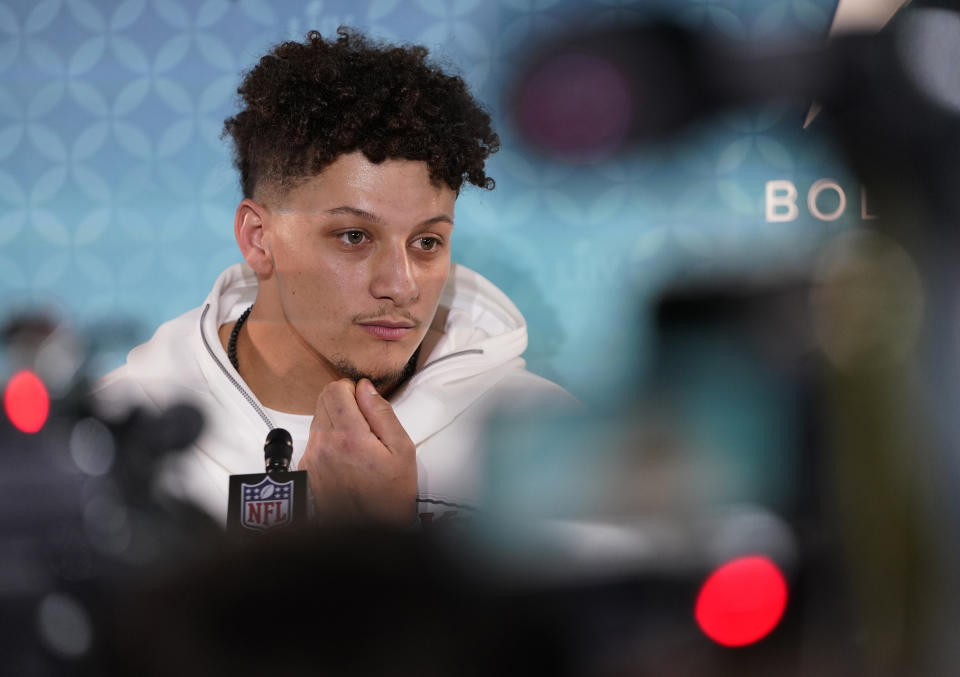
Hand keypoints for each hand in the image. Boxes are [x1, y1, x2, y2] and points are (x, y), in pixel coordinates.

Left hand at [299, 378, 416, 526]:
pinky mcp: (306, 470)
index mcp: (349, 436)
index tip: (364, 400)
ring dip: (335, 421)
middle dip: (343, 402)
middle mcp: (324, 445)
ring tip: (357, 443)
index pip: (335, 389)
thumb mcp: (401, 450)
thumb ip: (382, 413)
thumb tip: (366, 388)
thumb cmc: (390, 495)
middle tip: (364, 422)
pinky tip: (346, 457)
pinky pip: (313, 440)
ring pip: (317, 418)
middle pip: (322, 400)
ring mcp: (311, 458)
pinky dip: (327, 440)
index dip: (351, 389)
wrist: (370, 532)